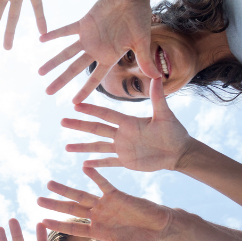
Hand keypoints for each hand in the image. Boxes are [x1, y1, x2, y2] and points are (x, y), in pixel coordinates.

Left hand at [38, 0, 161, 102]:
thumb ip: (145, 59)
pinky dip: (54, 34)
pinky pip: (66, 30)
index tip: (74, 103)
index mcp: (110, 56)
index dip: (85, 90)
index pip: (95, 77)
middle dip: (61, 81)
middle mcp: (96, 50)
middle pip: (75, 69)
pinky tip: (41, 40)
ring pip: (67, 53)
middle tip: (48, 93)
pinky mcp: (83, 23)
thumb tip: (157, 78)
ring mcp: (88, 37)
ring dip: (53, 62)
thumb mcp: (143, 41)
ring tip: (39, 72)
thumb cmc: (140, 18)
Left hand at [38, 168, 173, 240]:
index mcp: (98, 230)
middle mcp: (98, 216)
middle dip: (55, 205)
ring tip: (49, 183)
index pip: (73, 228)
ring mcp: (106, 204)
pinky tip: (83, 167)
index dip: (58, 225)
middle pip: (71, 210)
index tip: (41, 221)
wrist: (161, 228)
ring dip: (65, 190)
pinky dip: (94, 176)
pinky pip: (103, 184)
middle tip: (37, 200)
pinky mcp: (117, 195)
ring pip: (81, 196)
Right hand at [63, 79, 194, 171]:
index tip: (76, 105)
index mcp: (128, 122)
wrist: (179, 152)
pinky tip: (84, 165)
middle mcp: (122, 134)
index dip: (91, 110)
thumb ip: (158, 97)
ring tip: (66, 147)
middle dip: (79, 126)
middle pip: (96, 129)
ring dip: (82, 147)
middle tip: (62, 122)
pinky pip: (109, 162)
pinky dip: (97, 164)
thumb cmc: (175, 132)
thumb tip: (157, 75)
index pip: (106, 114)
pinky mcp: (126, 161)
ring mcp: (122, 148)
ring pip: (98, 146)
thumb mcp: (165, 114)